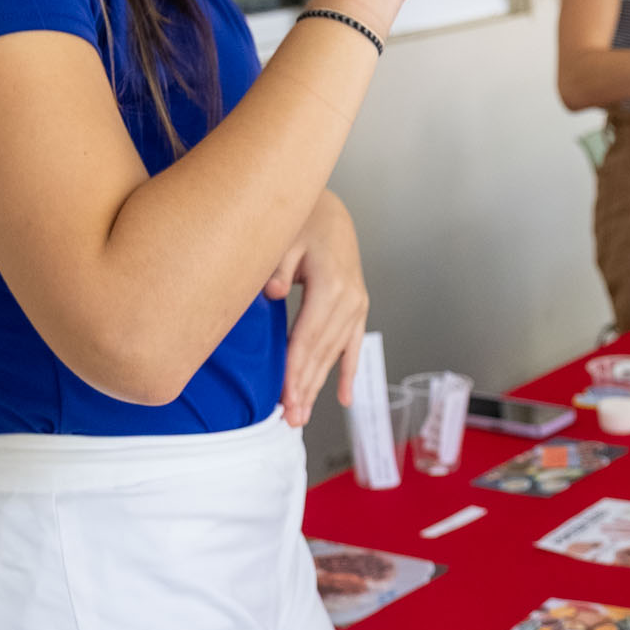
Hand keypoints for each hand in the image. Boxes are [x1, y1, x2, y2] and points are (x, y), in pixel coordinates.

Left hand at [263, 192, 368, 427]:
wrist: (330, 211)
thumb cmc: (303, 221)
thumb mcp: (285, 237)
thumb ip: (277, 267)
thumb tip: (272, 294)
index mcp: (333, 284)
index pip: (309, 337)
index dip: (296, 370)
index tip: (284, 398)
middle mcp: (350, 298)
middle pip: (323, 352)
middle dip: (306, 387)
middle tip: (290, 419)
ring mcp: (357, 304)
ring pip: (335, 353)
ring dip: (319, 385)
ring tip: (302, 415)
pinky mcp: (357, 307)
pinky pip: (353, 345)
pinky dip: (348, 372)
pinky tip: (343, 398)